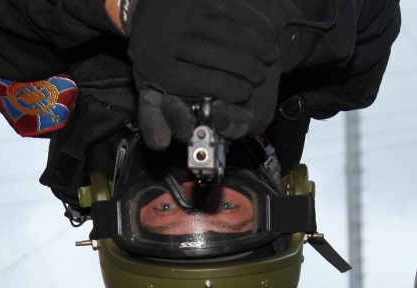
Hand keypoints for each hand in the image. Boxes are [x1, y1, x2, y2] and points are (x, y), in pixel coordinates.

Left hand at [127, 0, 280, 148]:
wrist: (146, 8)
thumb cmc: (153, 55)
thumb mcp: (148, 86)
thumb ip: (155, 118)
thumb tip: (163, 144)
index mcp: (158, 65)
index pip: (201, 82)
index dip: (228, 89)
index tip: (245, 95)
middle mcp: (169, 37)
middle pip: (219, 57)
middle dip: (246, 70)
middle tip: (259, 79)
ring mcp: (185, 12)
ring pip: (230, 33)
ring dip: (255, 48)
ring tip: (269, 58)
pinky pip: (233, 12)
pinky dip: (253, 27)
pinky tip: (264, 38)